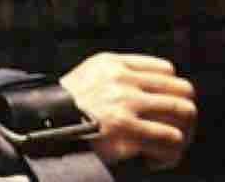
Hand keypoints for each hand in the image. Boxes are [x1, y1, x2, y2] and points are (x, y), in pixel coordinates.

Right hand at [60, 52, 196, 169]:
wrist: (40, 131)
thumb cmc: (64, 112)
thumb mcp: (88, 79)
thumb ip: (118, 78)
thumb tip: (158, 94)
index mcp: (113, 63)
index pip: (167, 70)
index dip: (171, 92)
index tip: (163, 112)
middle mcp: (122, 79)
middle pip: (182, 90)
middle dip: (184, 114)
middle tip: (174, 133)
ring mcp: (125, 103)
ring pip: (184, 113)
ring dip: (180, 135)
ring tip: (165, 149)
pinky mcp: (126, 130)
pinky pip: (170, 140)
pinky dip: (168, 154)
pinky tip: (152, 161)